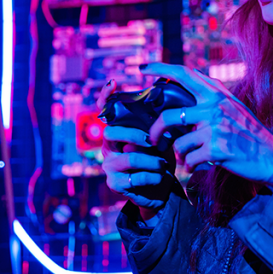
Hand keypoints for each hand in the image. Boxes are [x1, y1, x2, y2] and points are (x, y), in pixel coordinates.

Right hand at [98, 80, 177, 211]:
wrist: (158, 192)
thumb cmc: (158, 161)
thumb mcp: (160, 142)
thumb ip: (156, 129)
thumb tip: (167, 111)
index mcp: (116, 133)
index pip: (105, 111)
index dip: (105, 96)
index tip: (113, 82)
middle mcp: (107, 147)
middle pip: (111, 132)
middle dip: (136, 135)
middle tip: (152, 141)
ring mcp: (109, 166)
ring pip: (130, 157)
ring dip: (153, 161)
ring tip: (164, 165)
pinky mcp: (115, 184)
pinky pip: (136, 177)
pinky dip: (154, 177)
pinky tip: (161, 177)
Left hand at [143, 63, 272, 186]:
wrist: (272, 158)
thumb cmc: (250, 135)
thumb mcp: (233, 108)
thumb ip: (211, 101)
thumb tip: (184, 97)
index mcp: (218, 95)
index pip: (184, 74)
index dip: (161, 69)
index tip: (143, 67)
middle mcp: (215, 107)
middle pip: (169, 116)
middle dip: (155, 132)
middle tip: (152, 140)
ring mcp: (215, 128)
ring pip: (179, 143)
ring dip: (180, 155)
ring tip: (189, 158)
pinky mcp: (217, 149)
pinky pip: (189, 159)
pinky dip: (190, 166)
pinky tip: (198, 166)